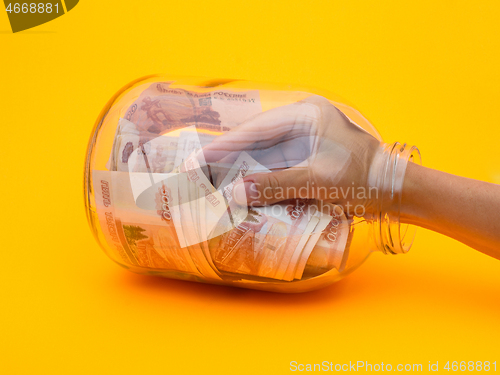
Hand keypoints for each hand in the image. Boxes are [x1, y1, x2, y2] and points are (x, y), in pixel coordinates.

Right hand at [203, 95, 383, 215]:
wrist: (394, 189)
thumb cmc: (364, 178)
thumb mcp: (319, 180)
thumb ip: (276, 184)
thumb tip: (236, 193)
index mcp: (307, 115)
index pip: (257, 129)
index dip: (227, 145)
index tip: (201, 157)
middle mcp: (302, 123)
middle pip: (256, 140)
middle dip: (229, 157)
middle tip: (200, 171)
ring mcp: (303, 141)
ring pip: (263, 154)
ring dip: (241, 169)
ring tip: (213, 181)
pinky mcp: (305, 158)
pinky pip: (275, 166)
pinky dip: (258, 178)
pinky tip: (241, 188)